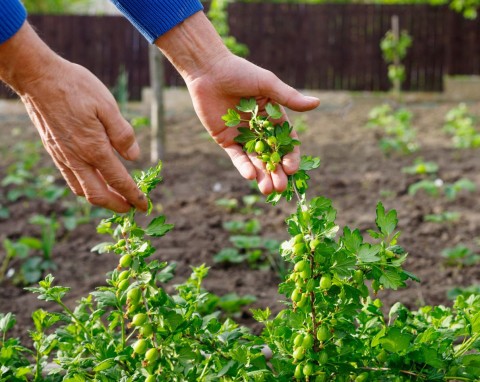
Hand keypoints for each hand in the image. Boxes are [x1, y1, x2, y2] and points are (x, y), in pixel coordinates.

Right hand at [21, 58, 147, 212]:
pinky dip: (85, 188)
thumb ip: (122, 134)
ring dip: (101, 199)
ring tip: (115, 198)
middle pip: (98, 195)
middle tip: (131, 208)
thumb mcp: (108, 106)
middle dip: (117, 206)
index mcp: (94, 148)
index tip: (144, 205)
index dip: (133, 196)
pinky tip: (93, 181)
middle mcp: (77, 158)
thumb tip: (134, 157)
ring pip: (82, 190)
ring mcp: (63, 157)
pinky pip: (71, 179)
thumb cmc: (76, 87)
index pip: (119, 181)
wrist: (38, 78)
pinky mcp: (54, 151)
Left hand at [156, 12, 319, 194]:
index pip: (286, 142)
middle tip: (281, 188)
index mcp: (273, 117)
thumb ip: (289, 98)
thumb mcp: (267, 84)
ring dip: (262, 175)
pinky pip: (237, 156)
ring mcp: (242, 136)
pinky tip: (250, 176)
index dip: (290, 156)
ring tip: (268, 190)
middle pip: (271, 156)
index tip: (292, 169)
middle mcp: (259, 129)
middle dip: (276, 173)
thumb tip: (316, 104)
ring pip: (255, 160)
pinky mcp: (225, 139)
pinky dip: (243, 166)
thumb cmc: (240, 72)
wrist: (209, 70)